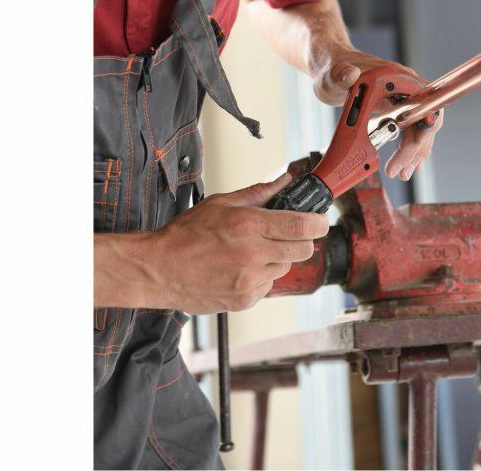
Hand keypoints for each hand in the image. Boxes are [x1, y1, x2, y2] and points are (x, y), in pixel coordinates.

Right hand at [145, 173, 328, 312]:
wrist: (159, 270)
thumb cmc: (185, 235)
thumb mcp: (221, 203)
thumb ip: (258, 193)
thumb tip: (284, 180)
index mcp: (249, 226)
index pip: (301, 226)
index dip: (319, 223)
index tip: (322, 220)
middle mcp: (253, 255)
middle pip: (302, 250)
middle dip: (302, 240)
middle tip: (289, 234)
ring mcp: (250, 281)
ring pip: (285, 268)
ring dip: (278, 258)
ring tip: (253, 251)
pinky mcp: (245, 299)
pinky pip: (268, 286)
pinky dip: (262, 276)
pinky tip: (241, 268)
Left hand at [312, 47, 445, 181]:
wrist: (330, 69)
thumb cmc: (332, 69)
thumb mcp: (332, 75)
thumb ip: (341, 74)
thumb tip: (350, 74)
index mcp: (396, 77)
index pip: (423, 103)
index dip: (423, 125)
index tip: (410, 145)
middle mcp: (405, 87)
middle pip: (424, 120)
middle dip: (415, 147)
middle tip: (400, 169)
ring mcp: (402, 99)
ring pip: (419, 129)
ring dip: (413, 153)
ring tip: (401, 172)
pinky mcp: (395, 109)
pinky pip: (409, 131)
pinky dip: (408, 148)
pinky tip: (406, 164)